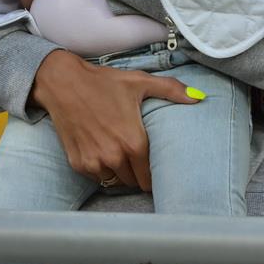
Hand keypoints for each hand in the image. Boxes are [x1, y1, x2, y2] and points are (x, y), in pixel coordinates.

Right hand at [31, 49, 203, 189]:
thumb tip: (200, 97)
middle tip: (138, 160)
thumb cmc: (104, 82)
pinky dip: (101, 169)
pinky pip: (97, 177)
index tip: (157, 170)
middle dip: (138, 173)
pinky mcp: (78, 164)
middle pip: (134, 182)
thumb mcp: (140, 82)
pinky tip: (102, 151)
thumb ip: (172, 90)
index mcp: (134, 142)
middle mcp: (114, 157)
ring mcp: (94, 163)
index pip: (151, 177)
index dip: (155, 175)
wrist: (64, 83)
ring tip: (121, 155)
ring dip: (120, 173)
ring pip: (115, 181)